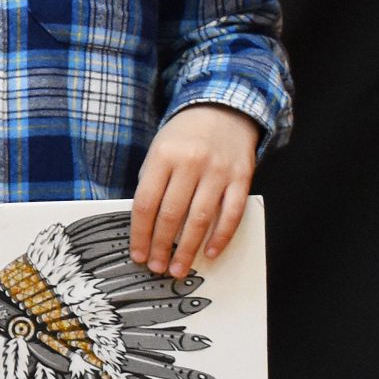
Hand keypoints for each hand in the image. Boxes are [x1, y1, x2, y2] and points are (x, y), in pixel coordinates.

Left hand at [131, 104, 259, 274]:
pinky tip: (210, 252)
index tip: (137, 254)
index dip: (140, 233)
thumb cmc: (184, 136)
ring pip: (200, 218)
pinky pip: (232, 213)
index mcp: (163, 157)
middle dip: (162, 246)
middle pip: (171, 215)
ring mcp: (218, 171)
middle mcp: (191, 163)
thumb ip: (152, 182)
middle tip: (157, 267)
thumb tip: (145, 225)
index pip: (146, 203)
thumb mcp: (159, 151)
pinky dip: (221, 236)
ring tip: (179, 268)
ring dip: (188, 249)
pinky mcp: (242, 177)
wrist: (223, 109)